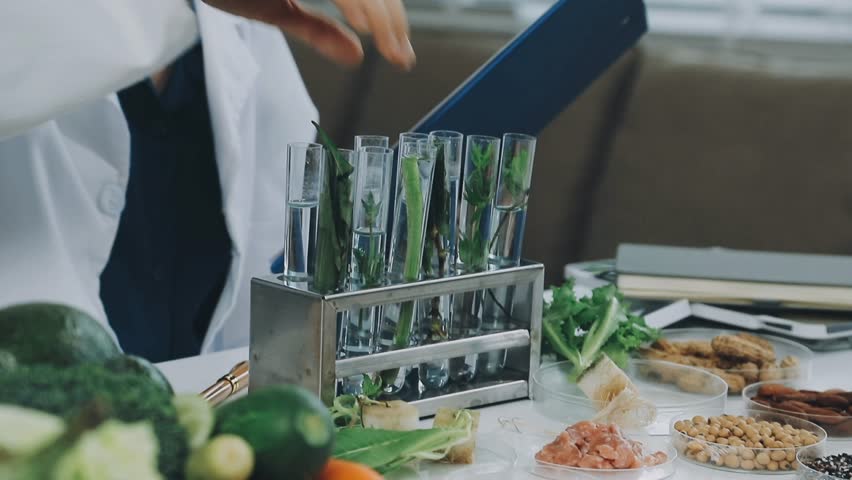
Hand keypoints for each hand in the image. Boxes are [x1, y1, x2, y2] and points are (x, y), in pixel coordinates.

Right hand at [201, 0, 414, 69]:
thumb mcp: (275, 8)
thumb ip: (315, 28)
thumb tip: (355, 56)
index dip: (390, 17)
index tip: (400, 52)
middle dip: (392, 19)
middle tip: (401, 55)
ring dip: (381, 12)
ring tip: (390, 45)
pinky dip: (356, 1)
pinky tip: (365, 25)